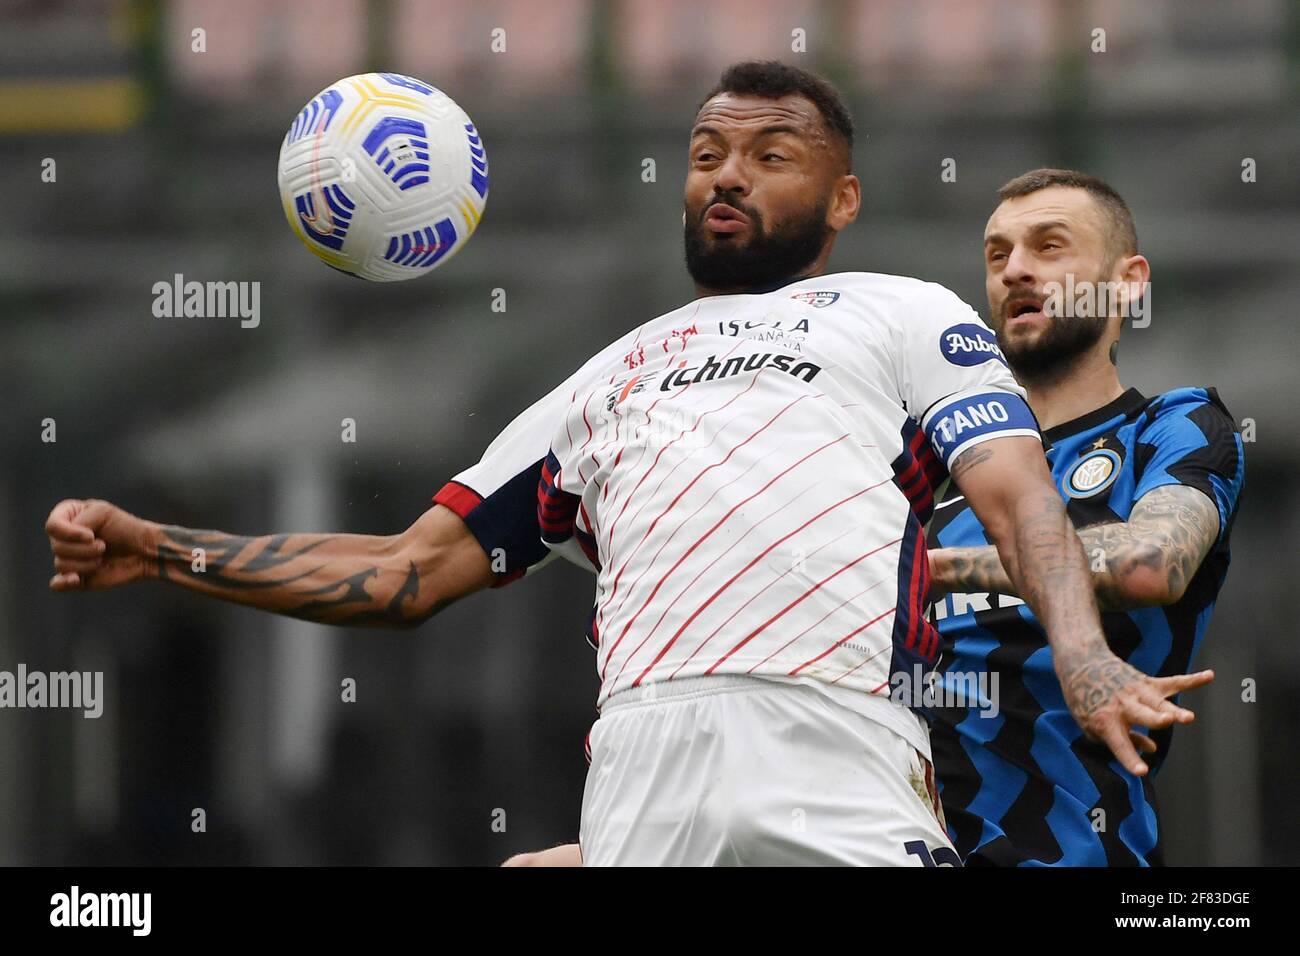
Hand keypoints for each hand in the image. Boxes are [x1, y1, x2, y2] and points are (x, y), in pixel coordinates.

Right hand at [45, 499, 155, 590]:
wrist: (144, 550)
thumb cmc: (125, 528)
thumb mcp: (103, 513)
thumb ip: (79, 522)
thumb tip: (62, 551)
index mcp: (67, 516)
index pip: (52, 526)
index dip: (69, 533)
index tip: (92, 535)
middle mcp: (64, 538)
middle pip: (57, 547)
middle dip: (84, 549)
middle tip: (104, 546)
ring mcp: (69, 558)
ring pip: (61, 564)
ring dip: (86, 563)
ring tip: (102, 558)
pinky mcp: (76, 577)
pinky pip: (57, 584)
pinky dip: (62, 583)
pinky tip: (75, 580)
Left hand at [1056, 645, 1214, 775]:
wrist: (1082, 664)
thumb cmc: (1085, 700)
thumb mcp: (1091, 727)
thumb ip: (1119, 741)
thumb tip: (1151, 750)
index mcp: (1107, 721)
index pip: (1120, 745)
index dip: (1131, 759)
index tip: (1142, 771)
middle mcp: (1124, 706)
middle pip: (1144, 716)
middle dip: (1155, 720)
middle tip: (1165, 721)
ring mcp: (1138, 693)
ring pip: (1160, 703)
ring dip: (1174, 711)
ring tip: (1188, 718)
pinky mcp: (1148, 682)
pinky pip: (1174, 682)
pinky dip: (1192, 679)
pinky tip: (1209, 676)